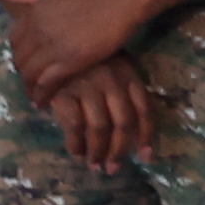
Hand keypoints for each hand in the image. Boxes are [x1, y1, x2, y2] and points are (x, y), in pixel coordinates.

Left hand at [0, 0, 148, 96]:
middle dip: (24, 71)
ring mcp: (54, 48)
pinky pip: (47, 83)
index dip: (20, 52)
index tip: (29, 58)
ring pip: (30, 74)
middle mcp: (39, 32)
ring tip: (36, 93)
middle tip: (33, 78)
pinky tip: (44, 101)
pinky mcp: (71, 62)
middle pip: (21, 60)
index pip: (14, 41)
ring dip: (30, 86)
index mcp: (34, 14)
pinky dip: (42, 94)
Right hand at [42, 56, 152, 171]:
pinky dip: (76, 144)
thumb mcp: (116, 66)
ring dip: (98, 152)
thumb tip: (133, 128)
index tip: (147, 156)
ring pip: (99, 129)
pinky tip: (77, 153)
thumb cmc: (90, 57)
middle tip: (114, 168)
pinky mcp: (64, 93)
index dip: (147, 135)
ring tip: (95, 165)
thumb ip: (125, 91)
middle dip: (120, 150)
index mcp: (130, 75)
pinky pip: (74, 126)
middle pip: (123, 124)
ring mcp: (88, 87)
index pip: (144, 109)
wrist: (57, 37)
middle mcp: (113, 82)